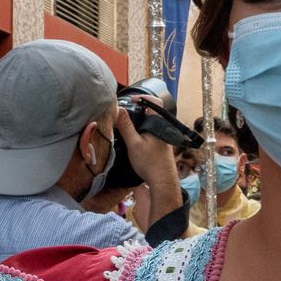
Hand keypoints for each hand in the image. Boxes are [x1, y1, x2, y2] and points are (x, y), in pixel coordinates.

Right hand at [116, 102, 181, 227]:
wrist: (163, 182)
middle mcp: (163, 128)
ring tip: (124, 125)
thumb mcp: (134, 143)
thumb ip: (126, 126)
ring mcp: (162, 138)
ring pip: (149, 124)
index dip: (142, 98)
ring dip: (138, 122)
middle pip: (150, 112)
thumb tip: (118, 109)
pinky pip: (150, 133)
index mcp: (158, 124)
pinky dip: (141, 131)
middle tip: (122, 113)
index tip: (130, 100)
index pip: (154, 101)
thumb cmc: (150, 163)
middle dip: (136, 111)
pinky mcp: (160, 146)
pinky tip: (131, 139)